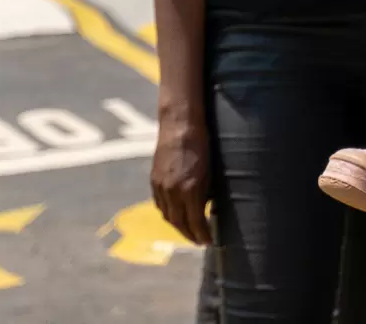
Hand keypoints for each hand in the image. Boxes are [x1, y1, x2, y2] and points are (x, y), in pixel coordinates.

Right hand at [151, 112, 210, 245]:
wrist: (180, 124)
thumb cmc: (203, 143)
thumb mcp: (211, 168)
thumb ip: (207, 191)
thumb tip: (207, 206)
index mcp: (189, 189)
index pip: (195, 221)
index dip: (201, 234)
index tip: (208, 242)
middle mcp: (172, 191)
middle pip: (178, 222)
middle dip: (189, 235)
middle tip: (199, 242)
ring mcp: (161, 186)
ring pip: (167, 215)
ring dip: (178, 226)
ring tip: (189, 232)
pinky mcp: (154, 180)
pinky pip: (159, 204)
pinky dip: (168, 213)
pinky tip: (175, 215)